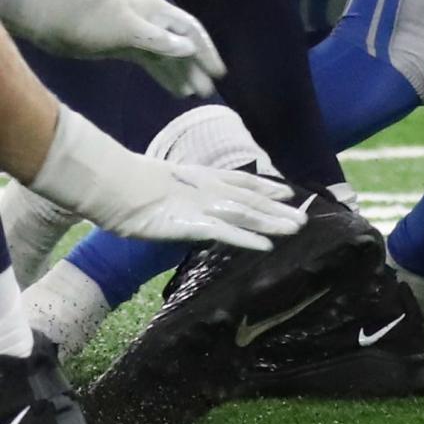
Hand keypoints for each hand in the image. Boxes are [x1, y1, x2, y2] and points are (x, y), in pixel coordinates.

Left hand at [0, 0, 223, 96]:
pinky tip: (172, 89)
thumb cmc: (91, 16)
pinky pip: (151, 62)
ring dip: (180, 73)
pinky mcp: (122, 46)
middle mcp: (152, 21)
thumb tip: (190, 48)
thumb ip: (159, 39)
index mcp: (157, 11)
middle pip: (181, 45)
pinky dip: (162, 75)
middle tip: (207, 92)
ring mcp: (137, 34)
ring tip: (193, 94)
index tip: (218, 73)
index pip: (190, 32)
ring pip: (166, 56)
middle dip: (195, 66)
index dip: (206, 51)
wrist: (53, 11)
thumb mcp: (126, 28)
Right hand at [31, 106, 305, 250]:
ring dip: (274, 222)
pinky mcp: (197, 224)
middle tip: (304, 217)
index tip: (287, 192)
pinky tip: (267, 246)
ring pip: (248, 214)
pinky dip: (249, 239)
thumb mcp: (166, 183)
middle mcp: (212, 189)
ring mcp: (206, 206)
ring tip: (297, 229)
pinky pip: (229, 233)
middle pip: (252, 199)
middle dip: (278, 209)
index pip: (243, 181)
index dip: (266, 187)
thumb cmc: (134, 185)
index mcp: (205, 177)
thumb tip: (183, 196)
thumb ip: (183, 190)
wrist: (120, 186)